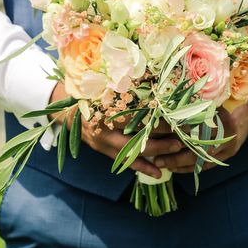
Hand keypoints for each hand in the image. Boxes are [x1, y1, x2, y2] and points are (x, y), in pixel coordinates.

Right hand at [49, 83, 182, 178]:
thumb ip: (123, 84)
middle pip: (135, 135)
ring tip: (176, 151)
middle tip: (182, 134)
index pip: (133, 114)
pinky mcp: (104, 151)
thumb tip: (155, 75)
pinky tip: (158, 172)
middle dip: (160, 136)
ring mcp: (103, 142)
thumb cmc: (89, 93)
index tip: (174, 113)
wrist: (65, 110)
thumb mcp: (102, 85)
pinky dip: (142, 167)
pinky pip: (125, 161)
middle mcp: (103, 127)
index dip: (154, 115)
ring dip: (156, 153)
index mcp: (103, 107)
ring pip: (132, 151)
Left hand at [152, 96, 247, 173]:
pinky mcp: (230, 151)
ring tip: (162, 164)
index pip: (184, 122)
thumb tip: (159, 106)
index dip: (166, 128)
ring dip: (179, 163)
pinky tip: (178, 169)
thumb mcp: (208, 94)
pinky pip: (208, 164)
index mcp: (214, 111)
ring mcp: (227, 142)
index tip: (150, 131)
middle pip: (191, 145)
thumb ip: (188, 101)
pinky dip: (192, 168)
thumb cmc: (226, 95)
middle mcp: (221, 129)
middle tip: (154, 157)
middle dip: (171, 153)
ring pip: (199, 158)